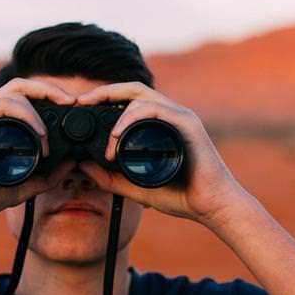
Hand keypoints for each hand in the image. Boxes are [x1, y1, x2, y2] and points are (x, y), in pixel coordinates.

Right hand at [0, 78, 76, 224]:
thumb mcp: (23, 186)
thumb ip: (47, 177)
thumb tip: (72, 163)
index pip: (25, 95)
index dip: (49, 95)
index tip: (72, 106)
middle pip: (22, 84)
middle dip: (50, 88)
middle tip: (72, 100)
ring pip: (15, 92)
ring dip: (39, 110)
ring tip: (48, 137)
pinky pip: (2, 105)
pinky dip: (25, 115)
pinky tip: (38, 133)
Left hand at [77, 82, 250, 229]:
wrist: (212, 206)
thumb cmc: (181, 196)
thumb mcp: (135, 187)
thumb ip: (110, 178)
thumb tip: (83, 166)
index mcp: (159, 123)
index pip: (128, 99)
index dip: (104, 97)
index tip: (81, 106)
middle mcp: (170, 114)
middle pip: (132, 88)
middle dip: (104, 91)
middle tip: (82, 101)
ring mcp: (180, 116)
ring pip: (141, 96)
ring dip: (117, 113)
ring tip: (107, 140)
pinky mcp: (187, 123)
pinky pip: (155, 110)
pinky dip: (132, 118)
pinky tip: (119, 135)